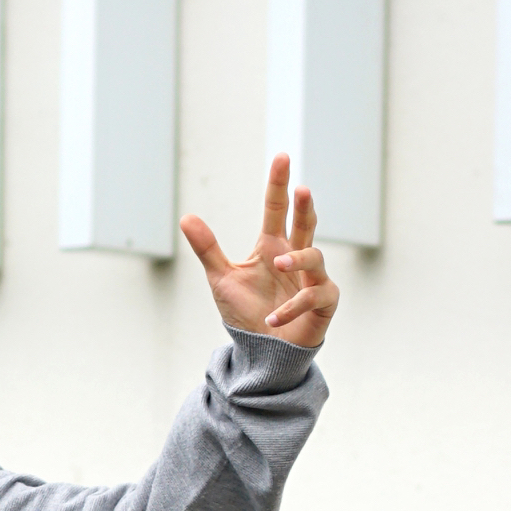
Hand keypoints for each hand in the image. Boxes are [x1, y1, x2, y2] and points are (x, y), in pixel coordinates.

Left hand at [180, 156, 337, 348]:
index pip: (277, 208)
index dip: (279, 184)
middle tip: (302, 189)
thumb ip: (208, 249)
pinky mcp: (324, 302)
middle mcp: (295, 257)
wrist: (261, 353)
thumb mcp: (222, 279)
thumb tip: (186, 217)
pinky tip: (272, 317)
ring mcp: (312, 278)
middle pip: (305, 223)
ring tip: (276, 263)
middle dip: (304, 206)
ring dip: (296, 259)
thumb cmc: (246, 314)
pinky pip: (313, 296)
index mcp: (272, 246)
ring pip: (314, 256)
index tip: (281, 157)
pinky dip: (292, 306)